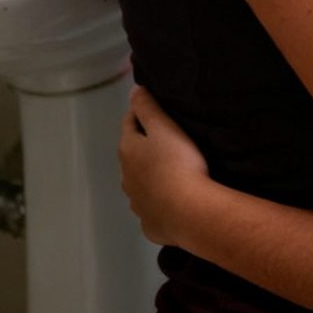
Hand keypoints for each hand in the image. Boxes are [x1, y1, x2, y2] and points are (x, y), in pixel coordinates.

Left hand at [119, 85, 211, 247]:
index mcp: (128, 150)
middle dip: (143, 144)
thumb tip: (133, 91)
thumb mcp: (165, 127)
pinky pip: (150, 205)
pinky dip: (157, 198)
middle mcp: (126, 176)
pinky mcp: (148, 221)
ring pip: (138, 181)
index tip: (154, 107)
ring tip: (170, 168)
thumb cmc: (178, 163)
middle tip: (167, 136)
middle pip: (131, 154)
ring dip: (149, 173)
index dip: (139, 112)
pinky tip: (171, 198)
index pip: (128, 123)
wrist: (187, 211)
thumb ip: (148, 108)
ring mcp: (136, 201)